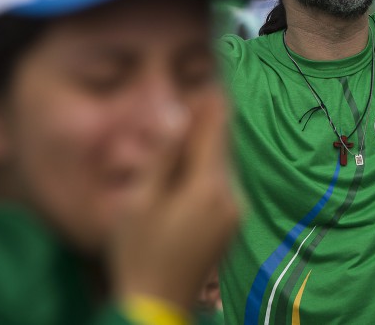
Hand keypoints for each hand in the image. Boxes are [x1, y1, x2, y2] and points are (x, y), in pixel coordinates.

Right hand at [110, 92, 239, 311]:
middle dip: (205, 119)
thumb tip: (181, 112)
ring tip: (181, 127)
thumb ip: (164, 154)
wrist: (158, 306)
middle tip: (189, 93)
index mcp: (209, 185)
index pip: (217, 125)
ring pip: (222, 160)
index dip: (209, 96)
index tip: (202, 73)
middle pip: (222, 141)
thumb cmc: (139, 253)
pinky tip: (183, 169)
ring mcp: (235, 209)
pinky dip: (205, 166)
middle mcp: (231, 193)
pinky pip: (220, 180)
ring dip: (204, 143)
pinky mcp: (231, 220)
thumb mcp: (140, 200)